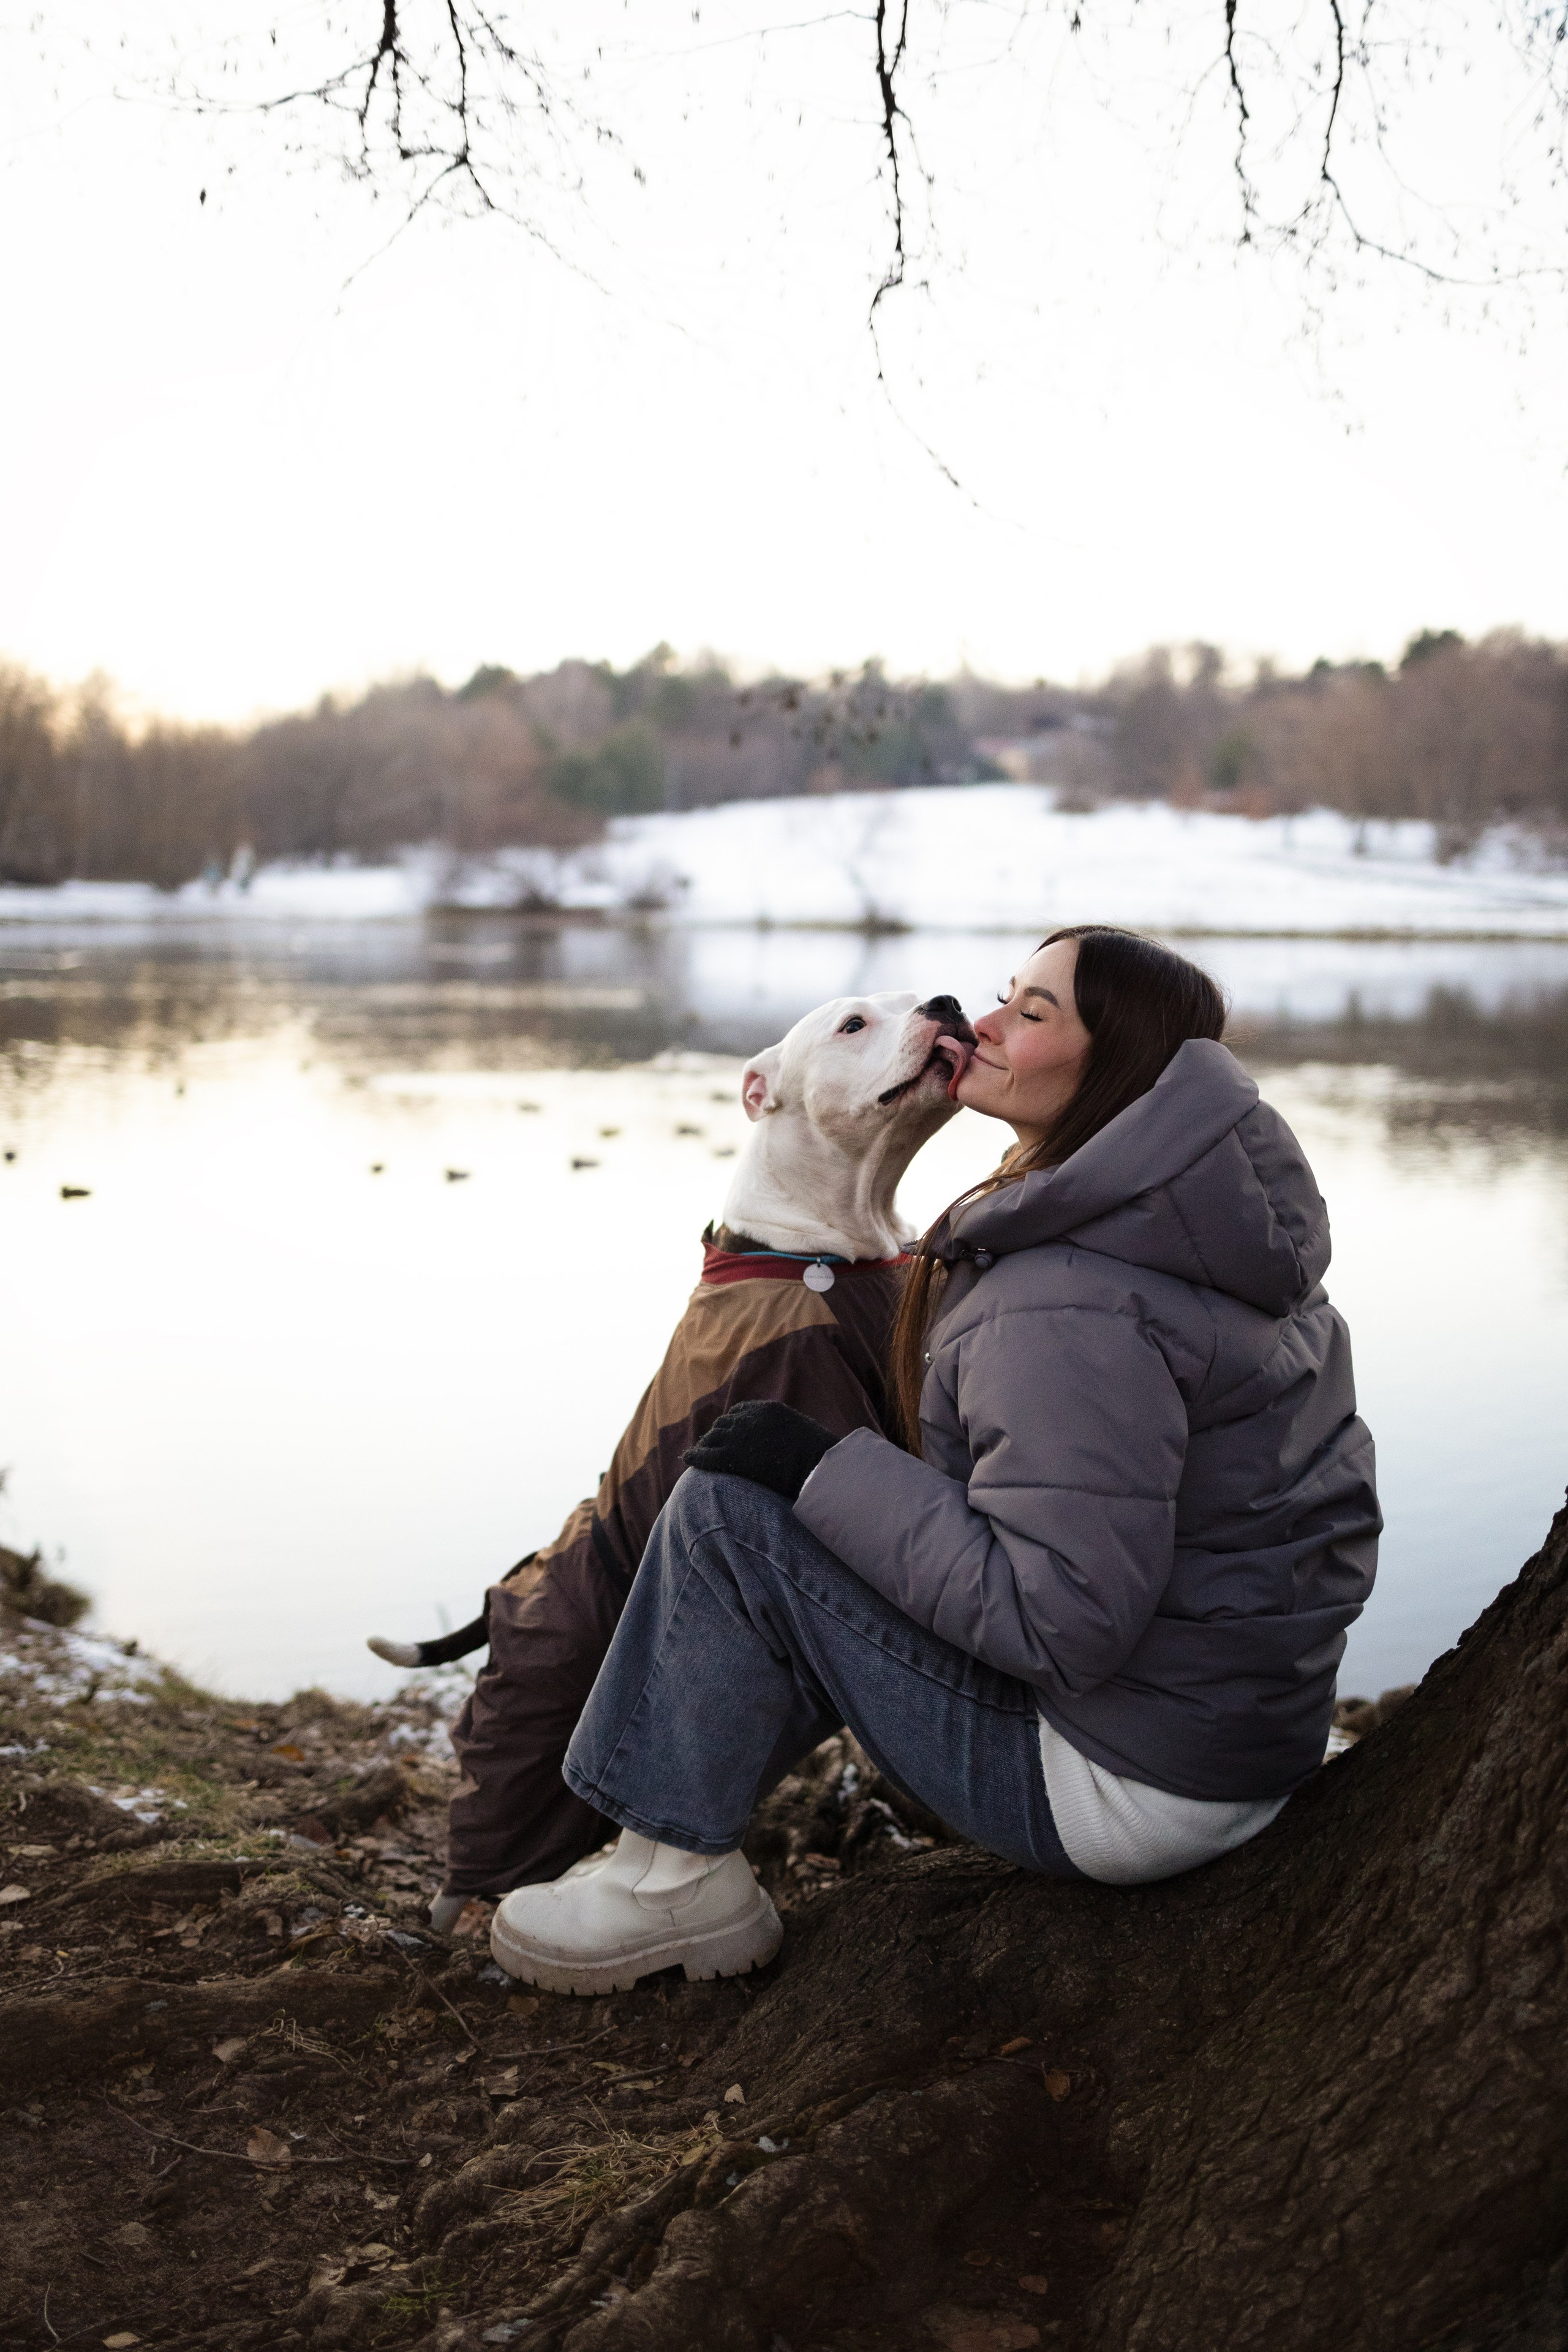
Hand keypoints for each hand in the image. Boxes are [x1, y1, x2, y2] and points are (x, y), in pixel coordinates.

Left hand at [684, 1399, 837, 1503]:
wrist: (817, 1468)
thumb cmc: (818, 1457)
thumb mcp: (802, 1433)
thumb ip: (786, 1430)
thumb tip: (789, 1441)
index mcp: (766, 1410)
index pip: (738, 1411)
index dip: (729, 1424)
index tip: (725, 1432)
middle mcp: (749, 1419)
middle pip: (722, 1425)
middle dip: (715, 1435)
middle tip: (707, 1446)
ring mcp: (738, 1437)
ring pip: (711, 1438)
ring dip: (705, 1445)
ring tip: (697, 1454)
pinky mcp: (731, 1457)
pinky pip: (705, 1455)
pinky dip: (694, 1456)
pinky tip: (686, 1459)